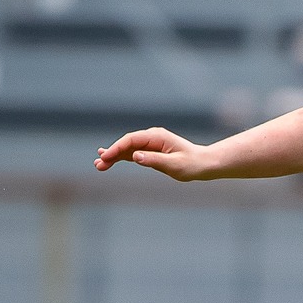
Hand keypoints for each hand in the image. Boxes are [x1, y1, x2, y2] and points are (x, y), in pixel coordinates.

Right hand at [95, 127, 215, 180]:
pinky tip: (108, 161)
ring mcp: (150, 144)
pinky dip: (121, 158)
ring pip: (127, 149)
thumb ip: (154, 160)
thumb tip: (135, 156)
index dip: (117, 147)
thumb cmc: (192, 164)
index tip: (106, 156)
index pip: (132, 140)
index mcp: (157, 137)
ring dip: (113, 156)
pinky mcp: (151, 151)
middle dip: (112, 153)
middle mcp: (152, 137)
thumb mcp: (174, 165)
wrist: (204, 164)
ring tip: (99, 165)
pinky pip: (132, 153)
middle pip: (127, 143)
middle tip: (99, 164)